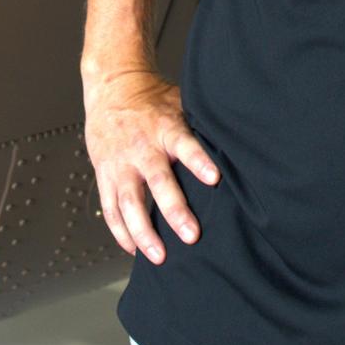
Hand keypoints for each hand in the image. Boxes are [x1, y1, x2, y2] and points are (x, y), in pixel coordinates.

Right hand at [83, 66, 219, 263]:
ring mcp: (120, 163)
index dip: (198, 161)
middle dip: (174, 210)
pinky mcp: (105, 174)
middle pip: (157, 181)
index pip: (184, 144)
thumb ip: (200, 127)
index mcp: (164, 127)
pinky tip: (134, 250)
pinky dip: (121, 231)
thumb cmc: (153, 100)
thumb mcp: (179, 103)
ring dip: (143, 232)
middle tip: (192, 235)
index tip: (214, 178)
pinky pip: (110, 208)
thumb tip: (239, 143)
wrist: (111, 88)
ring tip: (159, 256)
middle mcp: (141, 147)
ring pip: (129, 202)